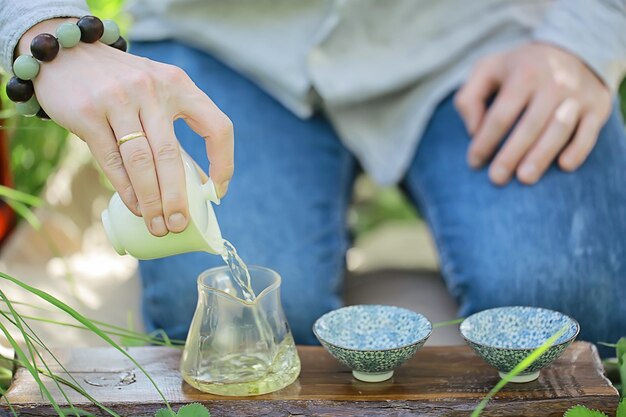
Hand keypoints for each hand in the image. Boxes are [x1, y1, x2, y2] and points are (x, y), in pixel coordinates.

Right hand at [18, 18, 233, 235]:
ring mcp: (119, 100)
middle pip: (171, 155)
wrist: (65, 53)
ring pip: (142, 162)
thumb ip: (172, 124)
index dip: (223, 163)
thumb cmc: (120, 83)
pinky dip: (126, 189)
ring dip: (152, 200)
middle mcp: (152, 90)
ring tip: (157, 226)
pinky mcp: (88, 113)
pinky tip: (135, 207)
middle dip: (177, 197)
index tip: (217, 191)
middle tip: (180, 224)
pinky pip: (112, 160)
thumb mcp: (155, 90)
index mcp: (179, 85)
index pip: (217, 127)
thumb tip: (195, 181)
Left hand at [454, 42, 611, 184]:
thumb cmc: (519, 69)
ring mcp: (578, 95)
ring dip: (541, 157)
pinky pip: (589, 132)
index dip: (485, 142)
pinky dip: (578, 150)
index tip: (474, 162)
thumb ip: (469, 98)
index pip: (501, 116)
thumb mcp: (487, 70)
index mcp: (523, 74)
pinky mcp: (598, 106)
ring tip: (524, 179)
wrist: (573, 49)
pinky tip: (563, 166)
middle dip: (511, 155)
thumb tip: (473, 131)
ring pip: (559, 130)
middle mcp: (554, 83)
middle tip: (496, 179)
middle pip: (529, 126)